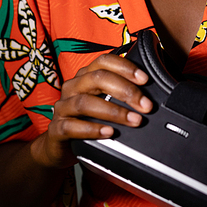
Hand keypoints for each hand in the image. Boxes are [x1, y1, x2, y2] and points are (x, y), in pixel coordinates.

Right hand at [31, 52, 152, 169]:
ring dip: (113, 111)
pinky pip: (71, 127)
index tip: (145, 79)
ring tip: (134, 120)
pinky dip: (92, 129)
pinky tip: (109, 133)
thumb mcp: (104, 102)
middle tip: (145, 105)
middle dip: (125, 91)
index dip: (125, 67)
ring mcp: (62, 107)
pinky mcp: (56, 129)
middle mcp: (73, 87)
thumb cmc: (87, 119)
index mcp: (85, 76)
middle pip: (97, 79)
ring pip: (85, 103)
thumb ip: (120, 94)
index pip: (104, 61)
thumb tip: (149, 94)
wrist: (59, 146)